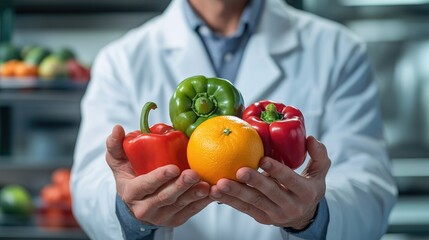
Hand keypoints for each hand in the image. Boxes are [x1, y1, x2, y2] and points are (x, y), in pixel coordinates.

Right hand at [106, 125, 211, 226]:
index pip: (145, 186)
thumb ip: (115, 145)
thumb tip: (117, 128)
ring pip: (179, 205)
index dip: (159, 178)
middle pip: (165, 197)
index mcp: (130, 193)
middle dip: (181, 186)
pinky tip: (211, 193)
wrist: (137, 200)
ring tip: (206, 184)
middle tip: (194, 173)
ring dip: (194, 195)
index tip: (174, 168)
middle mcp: (144, 208)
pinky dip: (202, 203)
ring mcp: (161, 216)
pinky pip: (190, 211)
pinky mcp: (175, 219)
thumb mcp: (118, 161)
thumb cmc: (129, 175)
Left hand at [209, 136, 330, 229]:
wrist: (303, 215)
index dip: (277, 171)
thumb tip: (310, 138)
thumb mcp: (320, 173)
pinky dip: (228, 201)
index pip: (291, 180)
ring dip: (235, 193)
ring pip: (253, 202)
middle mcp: (291, 206)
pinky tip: (215, 192)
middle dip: (254, 182)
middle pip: (269, 193)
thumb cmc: (308, 187)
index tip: (263, 159)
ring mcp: (274, 214)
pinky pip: (243, 209)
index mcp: (305, 192)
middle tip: (239, 171)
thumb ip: (319, 155)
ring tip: (220, 184)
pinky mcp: (261, 218)